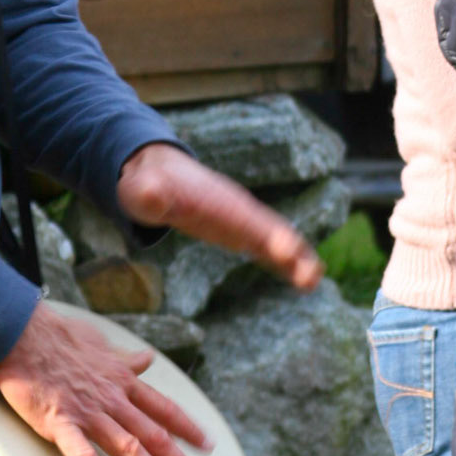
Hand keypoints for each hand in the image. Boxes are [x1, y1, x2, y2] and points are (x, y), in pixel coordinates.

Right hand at [0, 302, 210, 455]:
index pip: (163, 408)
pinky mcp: (59, 423)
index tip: (208, 446)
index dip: (187, 428)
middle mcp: (112, 399)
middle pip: (154, 434)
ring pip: (128, 446)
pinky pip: (81, 454)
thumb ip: (124, 358)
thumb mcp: (100, 344)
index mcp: (121, 381)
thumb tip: (147, 358)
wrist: (22, 331)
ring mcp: (88, 412)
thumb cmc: (57, 335)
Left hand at [116, 142, 323, 290]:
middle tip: (311, 275)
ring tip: (313, 282)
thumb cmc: (147, 183)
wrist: (155, 173)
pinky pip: (268, 247)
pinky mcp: (239, 232)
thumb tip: (150, 194)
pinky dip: (286, 262)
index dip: (264, 232)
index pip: (245, 217)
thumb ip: (149, 193)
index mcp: (216, 199)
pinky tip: (304, 281)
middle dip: (291, 250)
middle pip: (270, 228)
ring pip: (276, 238)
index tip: (284, 249)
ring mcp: (241, 220)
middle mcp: (237, 208)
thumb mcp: (141, 188)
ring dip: (296, 259)